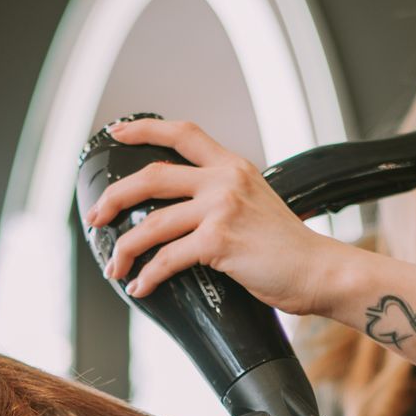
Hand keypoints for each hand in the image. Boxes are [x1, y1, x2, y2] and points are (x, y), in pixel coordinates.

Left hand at [85, 117, 343, 315]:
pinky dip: (148, 276)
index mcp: (233, 167)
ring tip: (116, 266)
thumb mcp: (257, 204)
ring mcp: (221, 209)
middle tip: (96, 217)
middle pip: (152, 176)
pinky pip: (168, 258)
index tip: (117, 132)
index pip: (183, 133)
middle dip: (115, 198)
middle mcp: (224, 181)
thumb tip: (186, 214)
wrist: (319, 270)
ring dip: (125, 248)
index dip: (144, 129)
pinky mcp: (219, 241)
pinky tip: (141, 286)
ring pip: (152, 224)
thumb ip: (225, 198)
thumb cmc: (289, 248)